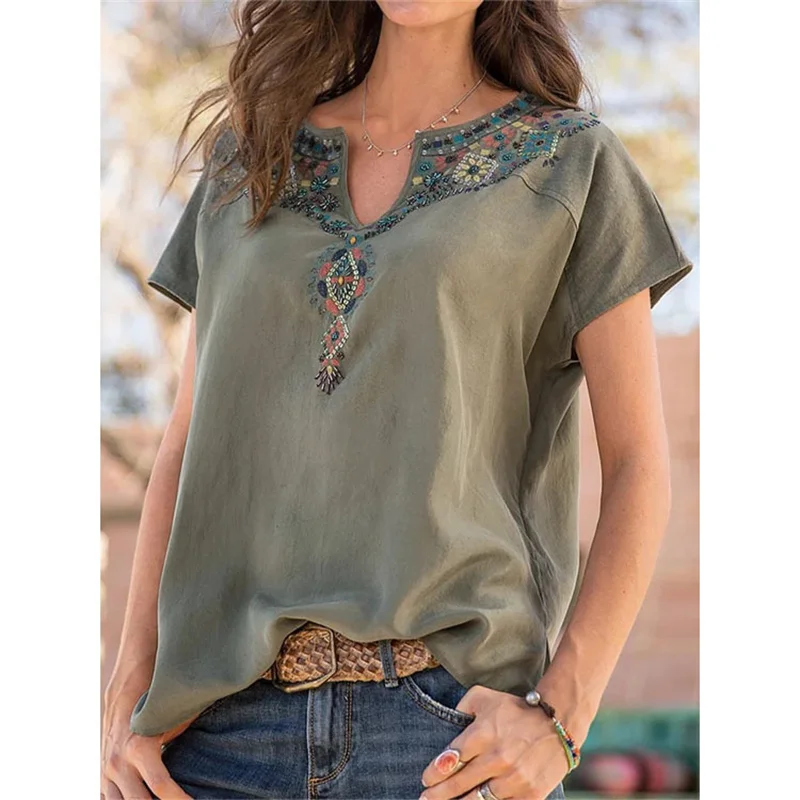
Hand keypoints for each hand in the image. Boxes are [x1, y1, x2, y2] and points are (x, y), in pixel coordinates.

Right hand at [101, 686, 191, 799]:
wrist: (126, 684)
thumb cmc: (157, 699)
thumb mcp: (173, 715)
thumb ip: (187, 733)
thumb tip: (218, 741)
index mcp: (139, 748)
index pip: (161, 786)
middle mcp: (118, 762)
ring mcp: (107, 770)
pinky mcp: (103, 774)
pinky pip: (109, 798)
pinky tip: (145, 798)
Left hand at [418, 684, 568, 799]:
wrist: (558, 723)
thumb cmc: (516, 710)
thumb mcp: (485, 697)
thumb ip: (462, 707)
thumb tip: (447, 722)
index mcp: (484, 733)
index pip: (451, 759)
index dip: (434, 773)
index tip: (426, 779)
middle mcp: (498, 758)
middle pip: (459, 784)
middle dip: (439, 794)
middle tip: (425, 799)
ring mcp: (515, 779)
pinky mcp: (530, 795)